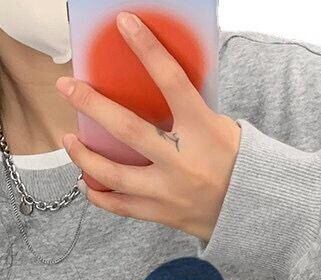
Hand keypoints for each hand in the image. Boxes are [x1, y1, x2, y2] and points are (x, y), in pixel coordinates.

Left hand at [56, 12, 240, 241]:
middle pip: (128, 130)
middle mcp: (182, 162)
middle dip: (92, 106)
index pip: (172, 82)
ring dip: (84, 157)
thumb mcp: (221, 127)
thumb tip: (155, 82)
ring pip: (114, 175)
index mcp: (203, 130)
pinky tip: (86, 181)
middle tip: (67, 87)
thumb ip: (189, 110)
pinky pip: (121, 207)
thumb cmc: (237, 163)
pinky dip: (99, 195)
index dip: (147, 50)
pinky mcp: (161, 213)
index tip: (125, 24)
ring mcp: (169, 191)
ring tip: (69, 140)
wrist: (253, 211)